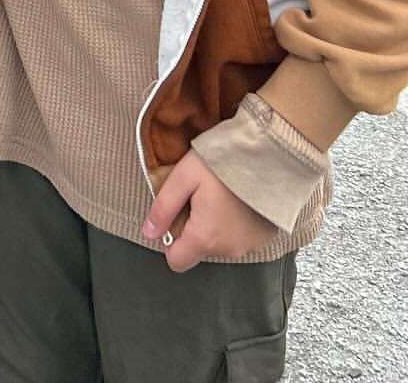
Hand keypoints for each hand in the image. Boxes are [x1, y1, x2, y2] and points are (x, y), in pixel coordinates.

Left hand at [141, 151, 277, 271]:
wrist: (269, 156)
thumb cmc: (223, 163)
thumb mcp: (183, 177)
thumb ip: (163, 208)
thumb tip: (149, 233)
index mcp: (205, 237)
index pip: (177, 261)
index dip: (169, 241)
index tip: (175, 216)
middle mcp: (228, 249)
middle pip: (198, 249)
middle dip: (192, 228)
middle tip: (198, 197)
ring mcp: (249, 246)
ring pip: (218, 243)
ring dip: (213, 225)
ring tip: (219, 195)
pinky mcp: (264, 238)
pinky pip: (238, 238)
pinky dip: (233, 224)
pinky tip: (235, 201)